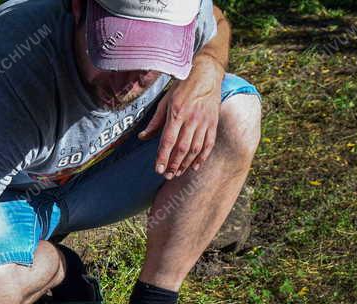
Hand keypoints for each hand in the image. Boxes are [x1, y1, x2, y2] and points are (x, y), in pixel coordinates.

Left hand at [138, 57, 224, 179]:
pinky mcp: (213, 123)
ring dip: (186, 164)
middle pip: (182, 148)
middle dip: (173, 164)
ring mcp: (204, 122)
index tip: (158, 170)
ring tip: (178, 173)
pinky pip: (208, 144)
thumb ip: (155, 121)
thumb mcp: (165, 101)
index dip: (162, 157)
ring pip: (195, 149)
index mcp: (177, 113)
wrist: (207, 74)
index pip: (168, 140)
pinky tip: (195, 166)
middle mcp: (191, 119)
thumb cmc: (183, 87)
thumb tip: (143, 137)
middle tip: (167, 176)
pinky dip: (202, 157)